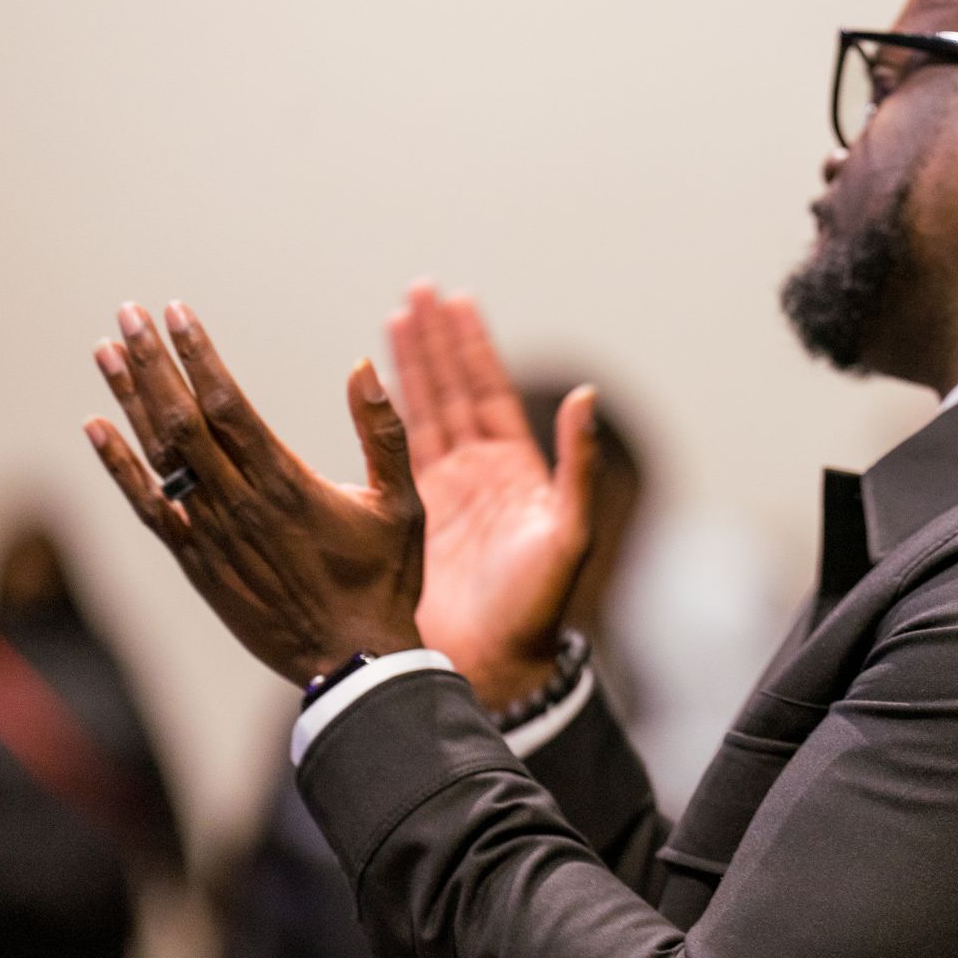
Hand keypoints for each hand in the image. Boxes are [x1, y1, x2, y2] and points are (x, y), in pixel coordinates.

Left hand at [84, 302, 424, 685]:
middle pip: (183, 420)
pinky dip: (118, 466)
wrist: (351, 661)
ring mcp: (211, 533)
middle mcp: (240, 503)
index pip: (229, 405)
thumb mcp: (403, 503)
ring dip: (130, 400)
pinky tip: (95, 427)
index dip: (198, 356)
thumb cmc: (384, 580)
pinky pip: (147, 506)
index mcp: (288, 483)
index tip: (176, 312)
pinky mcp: (196, 561)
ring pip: (160, 455)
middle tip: (128, 314)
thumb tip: (364, 367)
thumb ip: (385, 433)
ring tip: (107, 351)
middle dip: (154, 363)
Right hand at [388, 284, 598, 706]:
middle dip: (436, 342)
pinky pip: (395, 454)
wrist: (496, 665)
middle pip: (454, 391)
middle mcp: (481, 473)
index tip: (456, 301)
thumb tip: (586, 397)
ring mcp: (446, 492)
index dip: (473, 347)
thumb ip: (577, 465)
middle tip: (417, 292)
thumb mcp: (568, 533)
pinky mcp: (413, 517)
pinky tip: (371, 389)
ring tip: (395, 319)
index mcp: (518, 470)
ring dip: (411, 367)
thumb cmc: (538, 607)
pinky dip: (384, 418)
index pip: (490, 391)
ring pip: (424, 414)